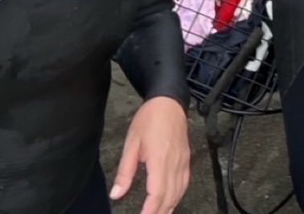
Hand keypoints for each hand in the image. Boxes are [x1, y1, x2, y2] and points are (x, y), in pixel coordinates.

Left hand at [111, 96, 190, 212]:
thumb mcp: (131, 143)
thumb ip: (125, 171)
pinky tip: (171, 202)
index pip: (156, 193)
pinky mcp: (187, 160)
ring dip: (169, 208)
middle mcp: (174, 164)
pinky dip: (178, 197)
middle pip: (169, 197)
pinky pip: (184, 184)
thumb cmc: (148, 119)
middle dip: (160, 213)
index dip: (150, 211)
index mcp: (159, 160)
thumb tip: (116, 194)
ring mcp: (183, 162)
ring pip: (179, 192)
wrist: (169, 101)